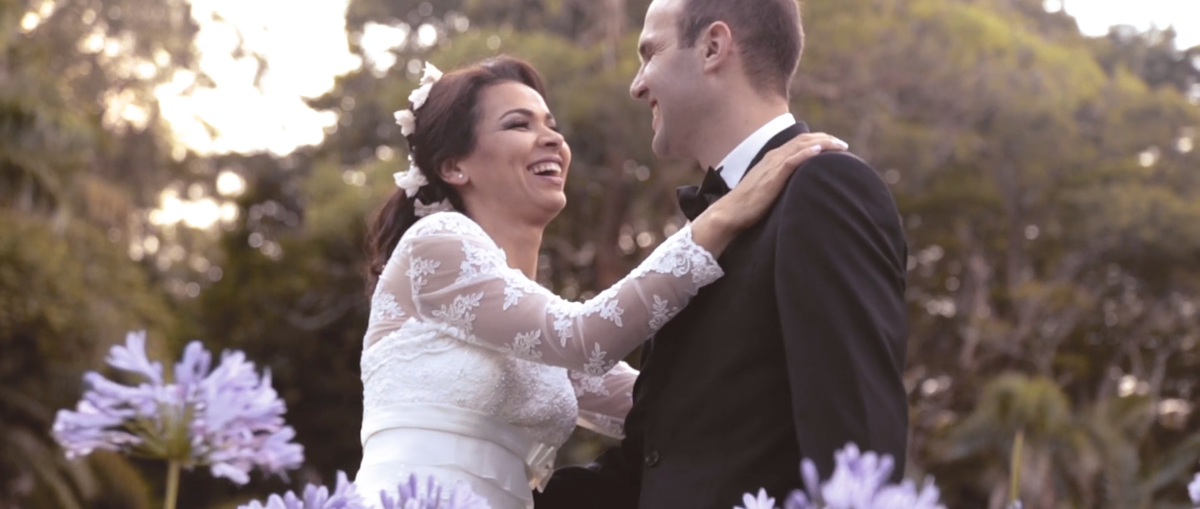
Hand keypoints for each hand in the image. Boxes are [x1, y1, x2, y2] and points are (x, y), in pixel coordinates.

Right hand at [691, 133, 848, 255]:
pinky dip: (806, 154)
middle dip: (826, 139)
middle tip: (843, 145)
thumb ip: (780, 183)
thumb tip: (796, 188)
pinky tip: (819, 152)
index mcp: (772, 159)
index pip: (799, 143)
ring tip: (839, 145)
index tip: (835, 145)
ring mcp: (772, 166)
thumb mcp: (767, 189)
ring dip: (823, 144)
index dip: (818, 141)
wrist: (730, 213)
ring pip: (801, 147)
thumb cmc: (747, 205)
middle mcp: (773, 158)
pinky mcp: (772, 177)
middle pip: (804, 141)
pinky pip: (792, 161)